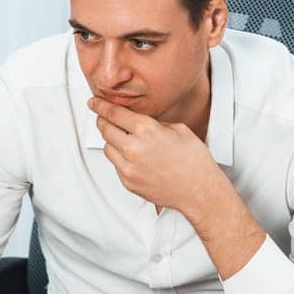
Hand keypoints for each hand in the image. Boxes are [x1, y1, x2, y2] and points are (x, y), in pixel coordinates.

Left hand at [88, 96, 227, 218]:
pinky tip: (135, 157)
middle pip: (105, 129)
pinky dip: (120, 158)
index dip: (100, 106)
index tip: (94, 103)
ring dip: (112, 141)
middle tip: (104, 118)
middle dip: (103, 121)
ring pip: (107, 148)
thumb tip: (137, 120)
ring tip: (125, 139)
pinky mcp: (127, 182)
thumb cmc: (193, 161)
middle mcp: (133, 148)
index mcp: (146, 130)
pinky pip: (116, 165)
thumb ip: (153, 123)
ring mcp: (128, 167)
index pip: (113, 113)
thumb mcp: (178, 129)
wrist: (198, 190)